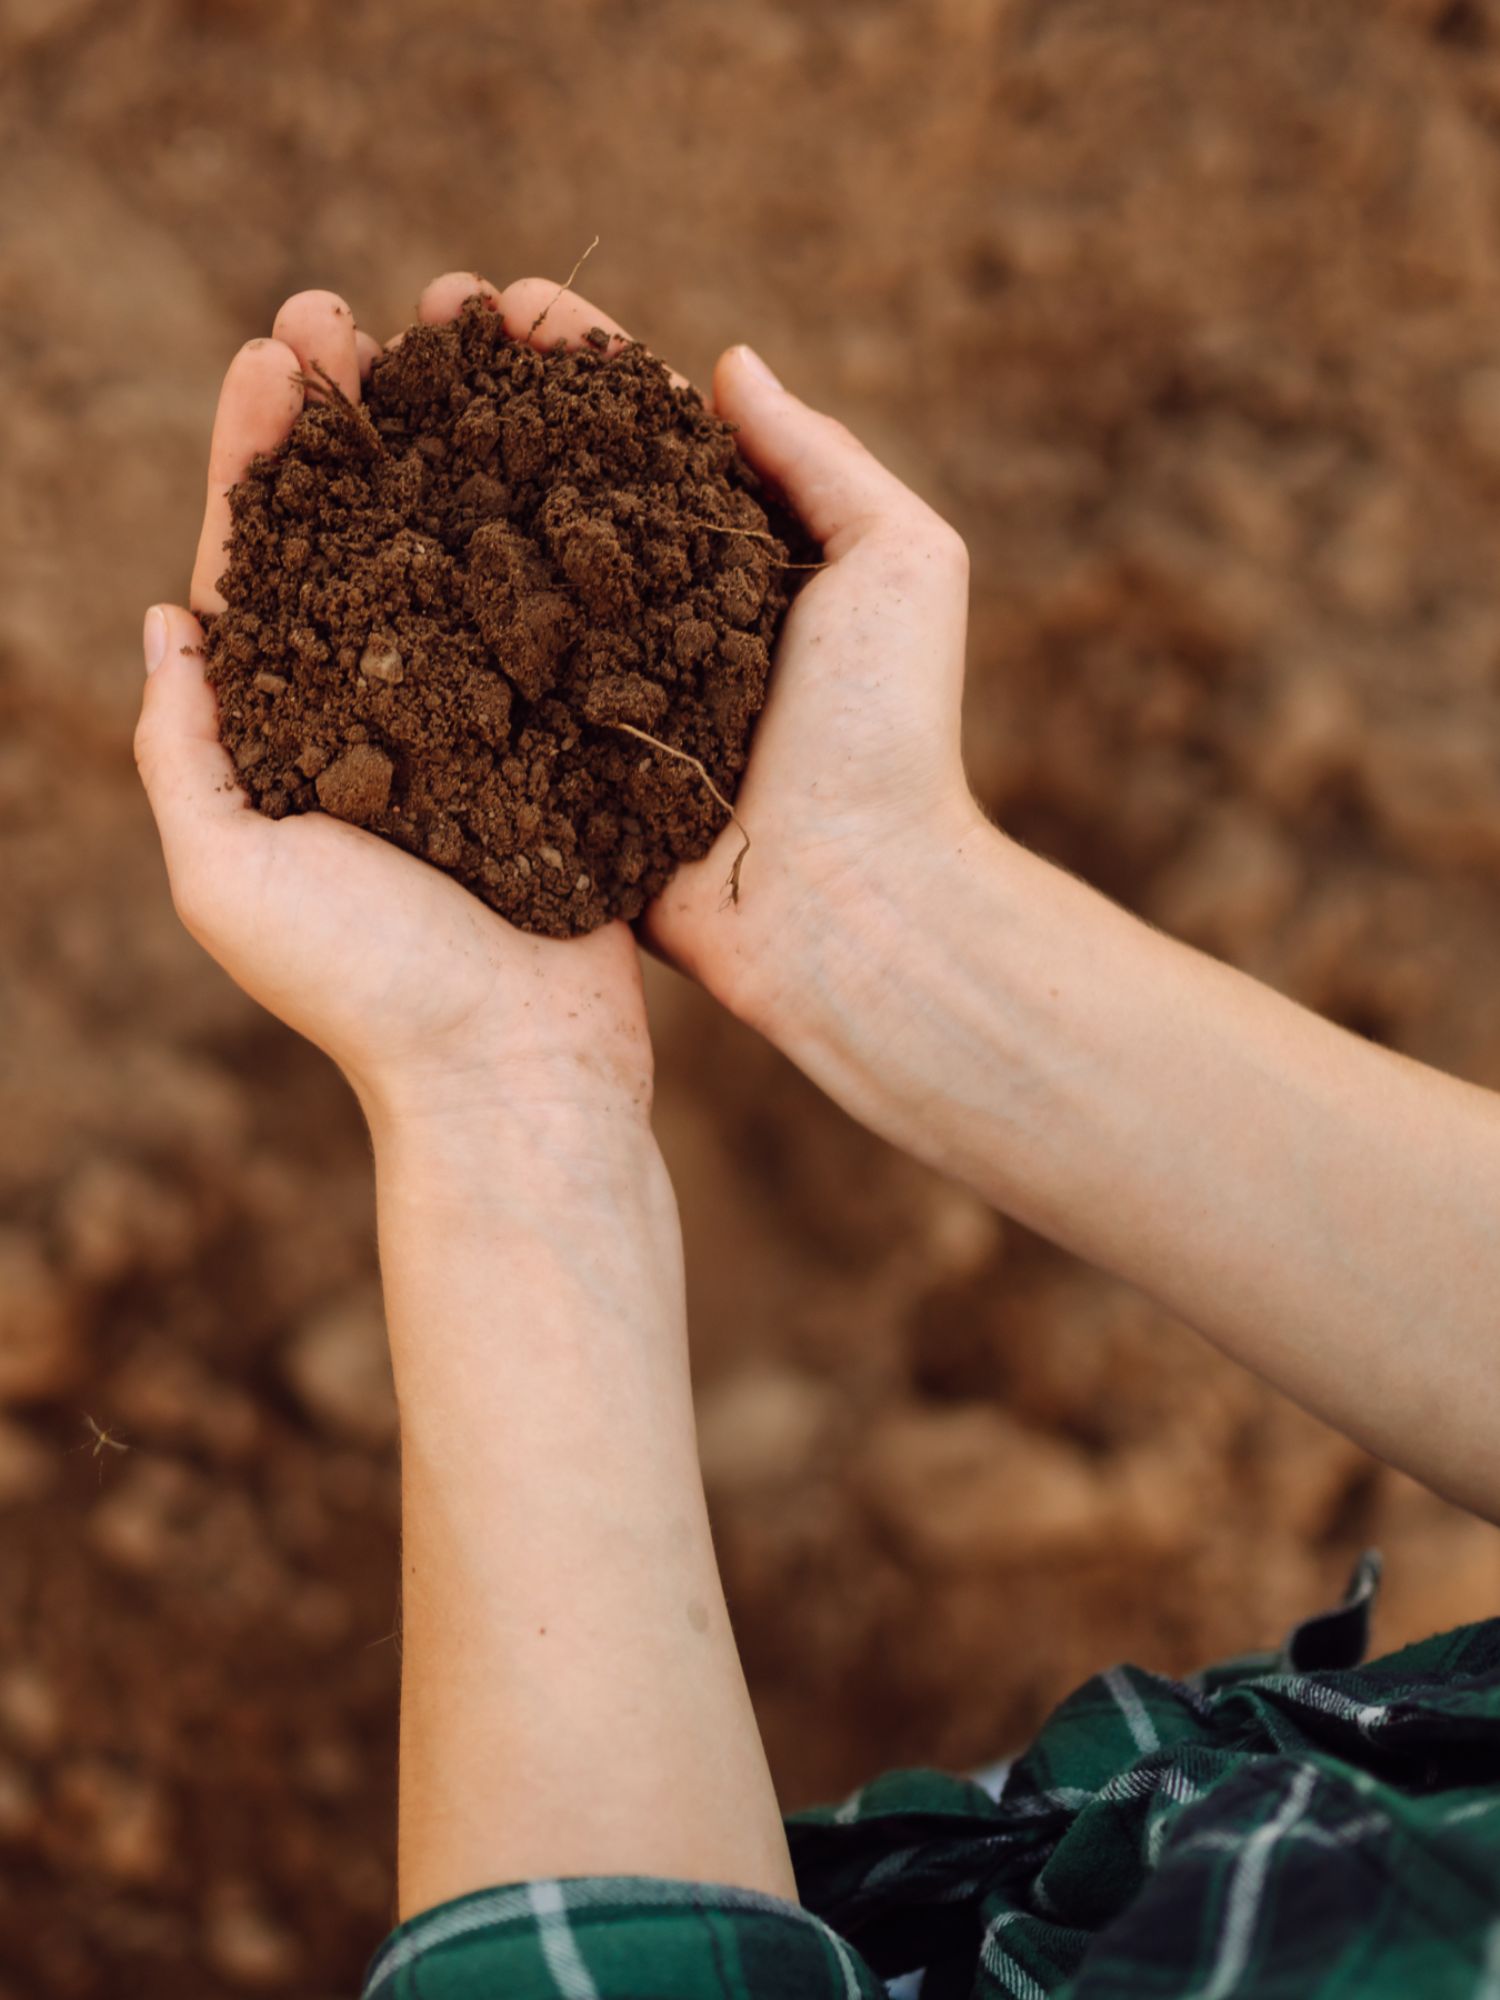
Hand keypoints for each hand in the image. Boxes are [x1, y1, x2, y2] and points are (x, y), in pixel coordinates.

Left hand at [136, 288, 651, 1133]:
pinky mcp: (569, 732)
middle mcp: (386, 707)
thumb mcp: (229, 876)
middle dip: (350, 422)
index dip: (261, 460)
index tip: (272, 358)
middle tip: (348, 311)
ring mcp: (485, 714)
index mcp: (292, 730)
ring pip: (463, 552)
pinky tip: (559, 442)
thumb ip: (184, 750)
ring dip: (452, 444)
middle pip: (361, 535)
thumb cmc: (368, 990)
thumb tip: (165, 619)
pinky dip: (552, 524)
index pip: (263, 568)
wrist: (520, 1072)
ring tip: (456, 337)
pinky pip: (557, 611)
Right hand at [406, 272, 978, 1049]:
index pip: (636, 433)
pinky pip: (476, 683)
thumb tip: (728, 363)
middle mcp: (651, 617)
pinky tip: (348, 548)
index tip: (498, 299)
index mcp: (729, 560)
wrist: (848, 903)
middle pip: (550, 486)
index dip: (569, 363)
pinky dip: (418, 618)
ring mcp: (596, 690)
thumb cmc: (887, 733)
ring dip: (426, 490)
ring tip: (350, 408)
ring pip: (498, 573)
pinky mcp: (554, 767)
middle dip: (475, 407)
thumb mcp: (897, 566)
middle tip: (397, 333)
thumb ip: (820, 458)